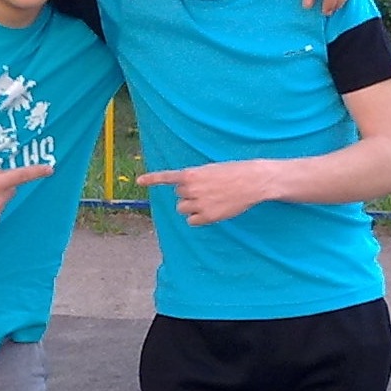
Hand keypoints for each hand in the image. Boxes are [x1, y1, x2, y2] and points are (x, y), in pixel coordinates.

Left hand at [138, 161, 271, 226]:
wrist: (252, 181)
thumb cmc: (233, 173)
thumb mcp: (210, 169)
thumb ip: (195, 179)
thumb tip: (185, 192)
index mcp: (191, 174)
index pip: (167, 177)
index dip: (152, 179)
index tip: (139, 181)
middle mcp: (191, 189)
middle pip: (178, 197)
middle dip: (189, 195)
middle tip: (207, 191)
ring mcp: (198, 204)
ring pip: (183, 209)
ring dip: (192, 207)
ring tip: (211, 200)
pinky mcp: (207, 217)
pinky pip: (192, 221)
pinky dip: (198, 218)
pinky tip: (212, 210)